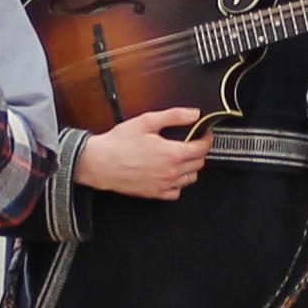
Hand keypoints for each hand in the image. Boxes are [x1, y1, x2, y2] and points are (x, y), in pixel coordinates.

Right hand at [76, 103, 209, 199]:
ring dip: (190, 167)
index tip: (205, 135)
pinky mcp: (155, 193)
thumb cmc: (119, 143)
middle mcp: (171, 172)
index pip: (202, 148)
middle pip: (199, 163)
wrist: (100, 163)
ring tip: (181, 157)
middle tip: (192, 143)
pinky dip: (178, 183)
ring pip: (190, 178)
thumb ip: (174, 116)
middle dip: (199, 152)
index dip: (207, 139)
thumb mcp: (147, 121)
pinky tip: (170, 173)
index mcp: (172, 153)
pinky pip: (176, 192)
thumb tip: (193, 114)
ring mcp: (164, 185)